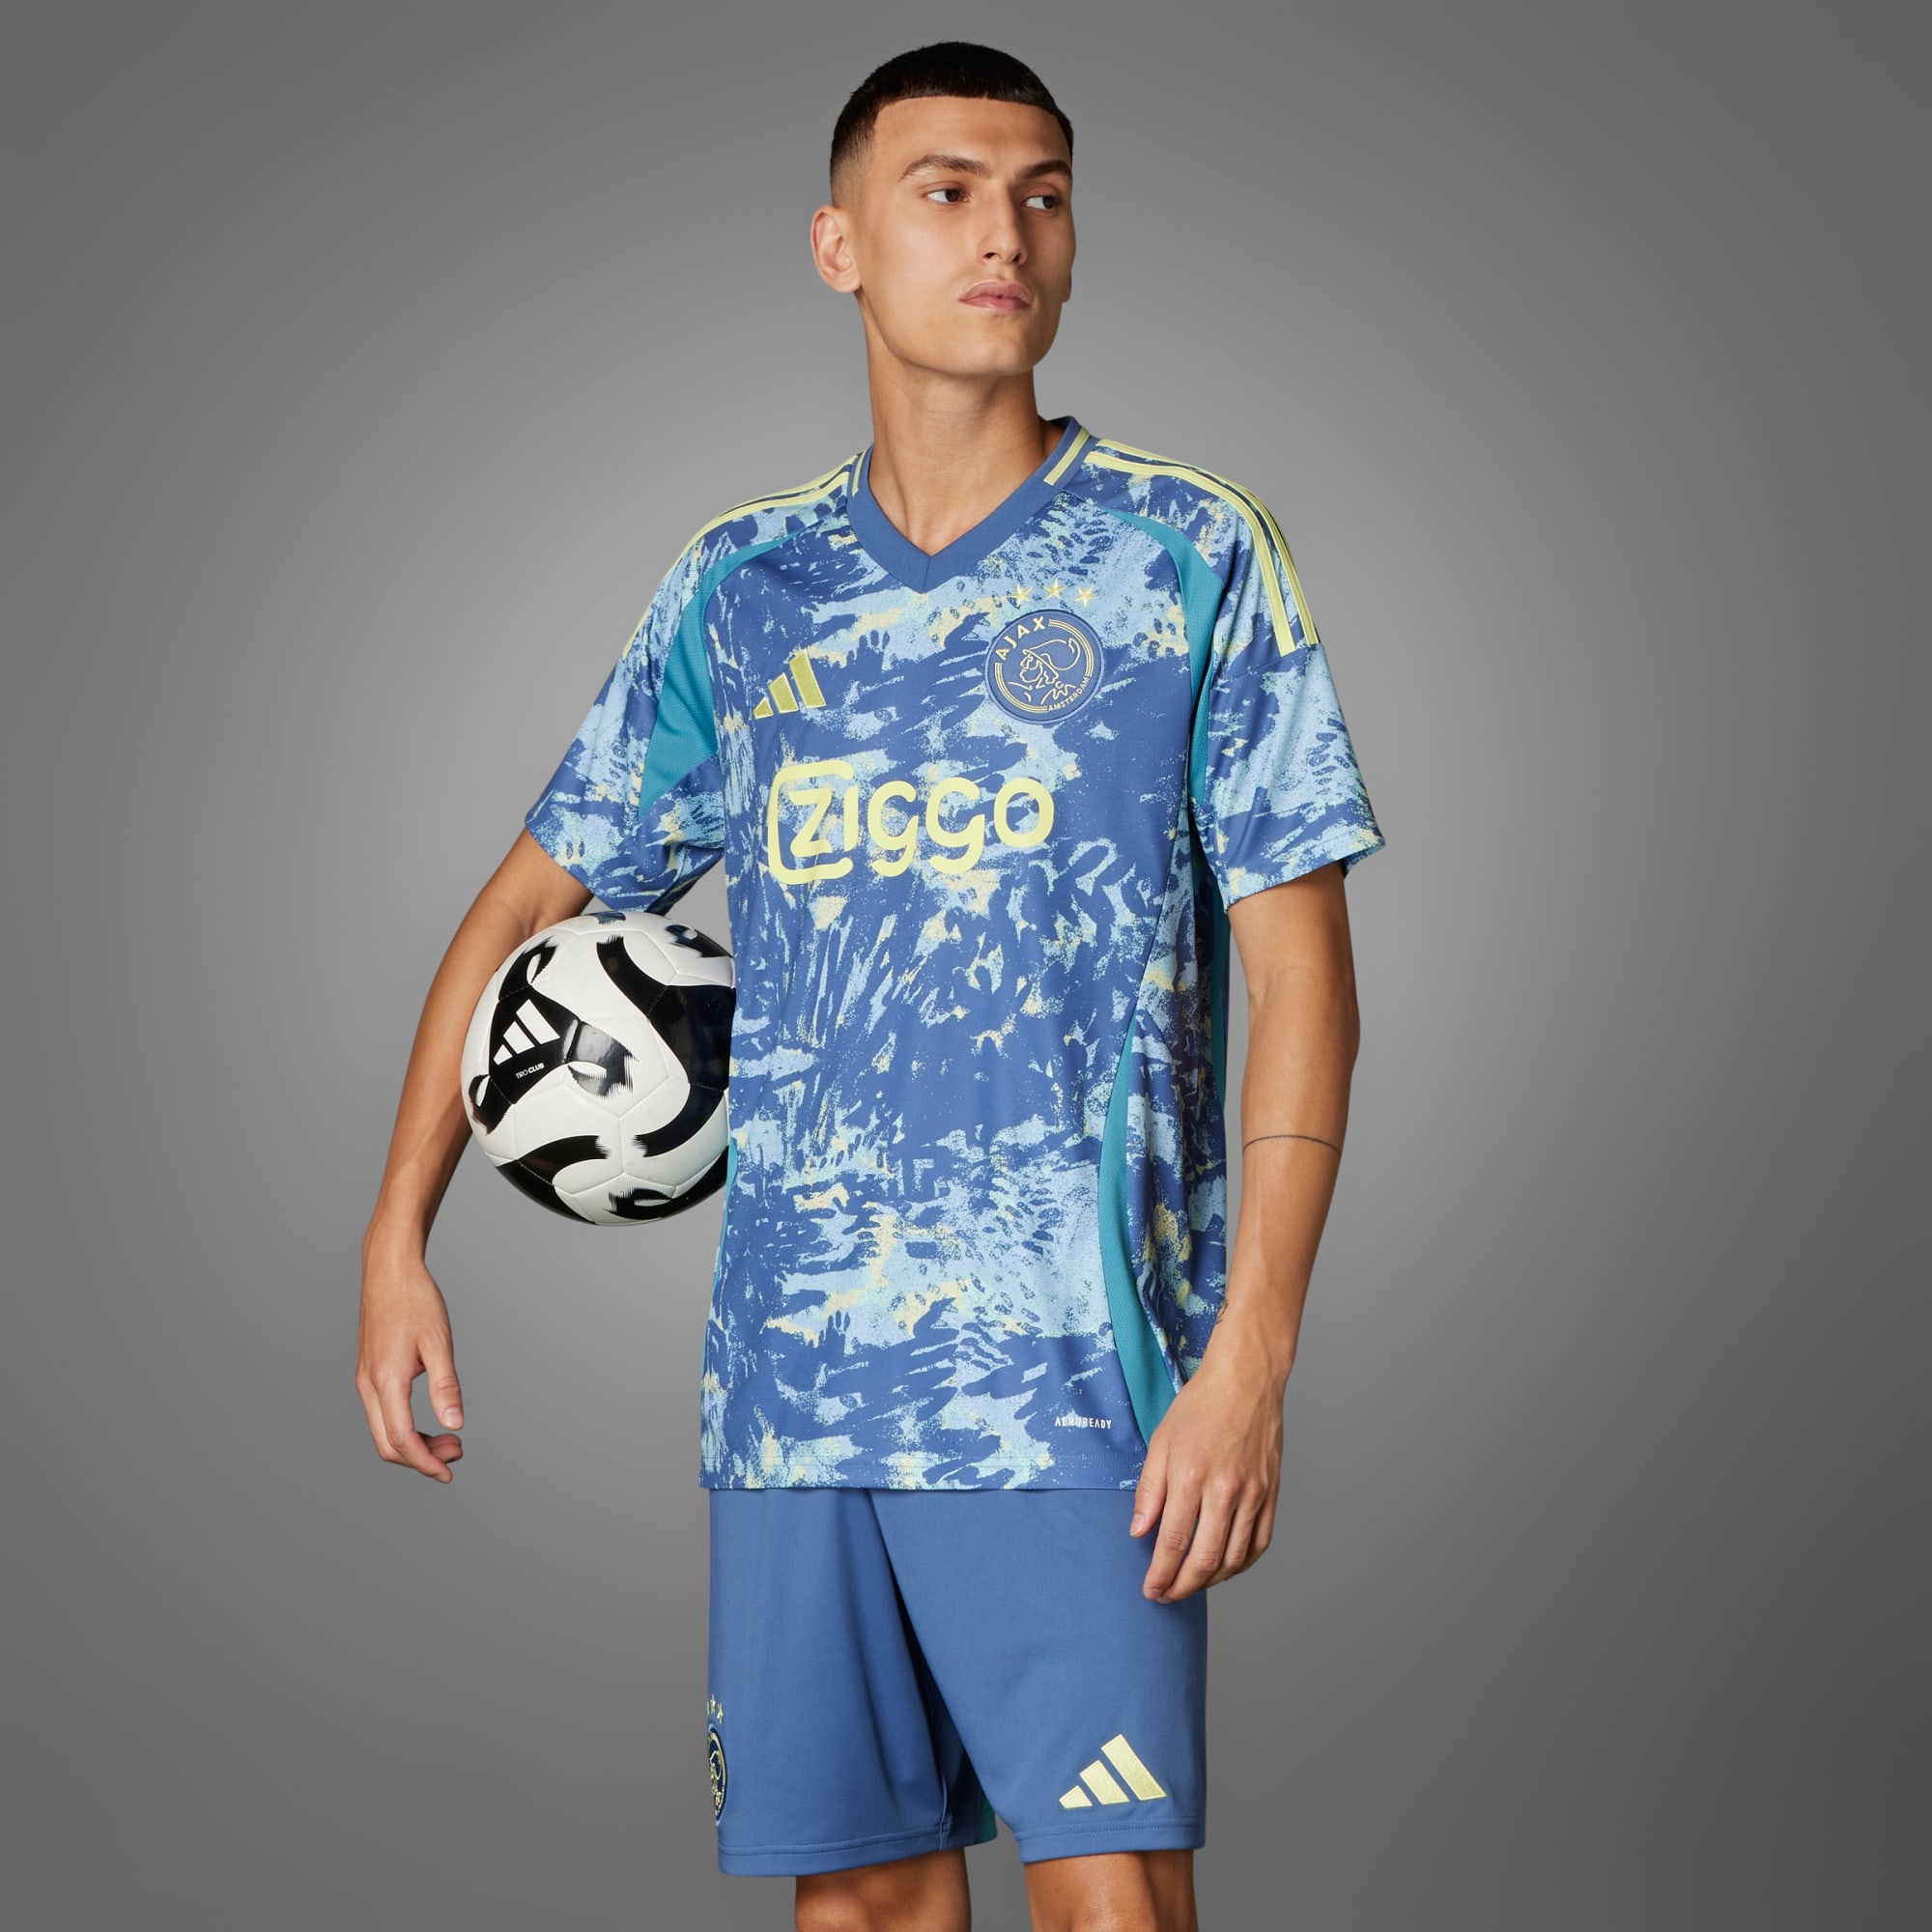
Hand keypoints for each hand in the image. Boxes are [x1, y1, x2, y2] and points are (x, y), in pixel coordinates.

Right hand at [355, 1236, 464, 1481]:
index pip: (402, 1439)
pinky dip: (403, 1427)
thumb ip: (446, 1386)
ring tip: (449, 1438)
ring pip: (382, 1431)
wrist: (388, 1269)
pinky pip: (381, 1414)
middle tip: (457, 1452)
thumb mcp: (439, 1341)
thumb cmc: (415, 1299)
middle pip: (387, 1444)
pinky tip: (428, 1420)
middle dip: (421, 1458)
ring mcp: (364, 1380)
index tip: (449, 1473)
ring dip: (414, 1443)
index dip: (425, 1463)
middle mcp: (368, 1385)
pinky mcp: (367, 1373)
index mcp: (386, 1379)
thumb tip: (455, 1425)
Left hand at [1129, 1350, 1284, 1601]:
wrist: (1246, 1380)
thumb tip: (1139, 1532)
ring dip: (1210, 1582)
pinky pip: (1260, 1544)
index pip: (1172, 1542)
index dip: (1160, 1574)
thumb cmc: (1200, 1406)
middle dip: (1181, 1587)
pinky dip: (1242, 1565)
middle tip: (1167, 1596)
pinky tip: (1225, 1568)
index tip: (1150, 1589)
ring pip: (1234, 1559)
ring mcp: (1253, 1495)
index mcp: (1191, 1476)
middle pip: (1204, 1560)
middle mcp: (1225, 1491)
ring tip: (1191, 1584)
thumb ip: (1149, 1491)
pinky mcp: (1271, 1494)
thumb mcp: (1161, 1442)